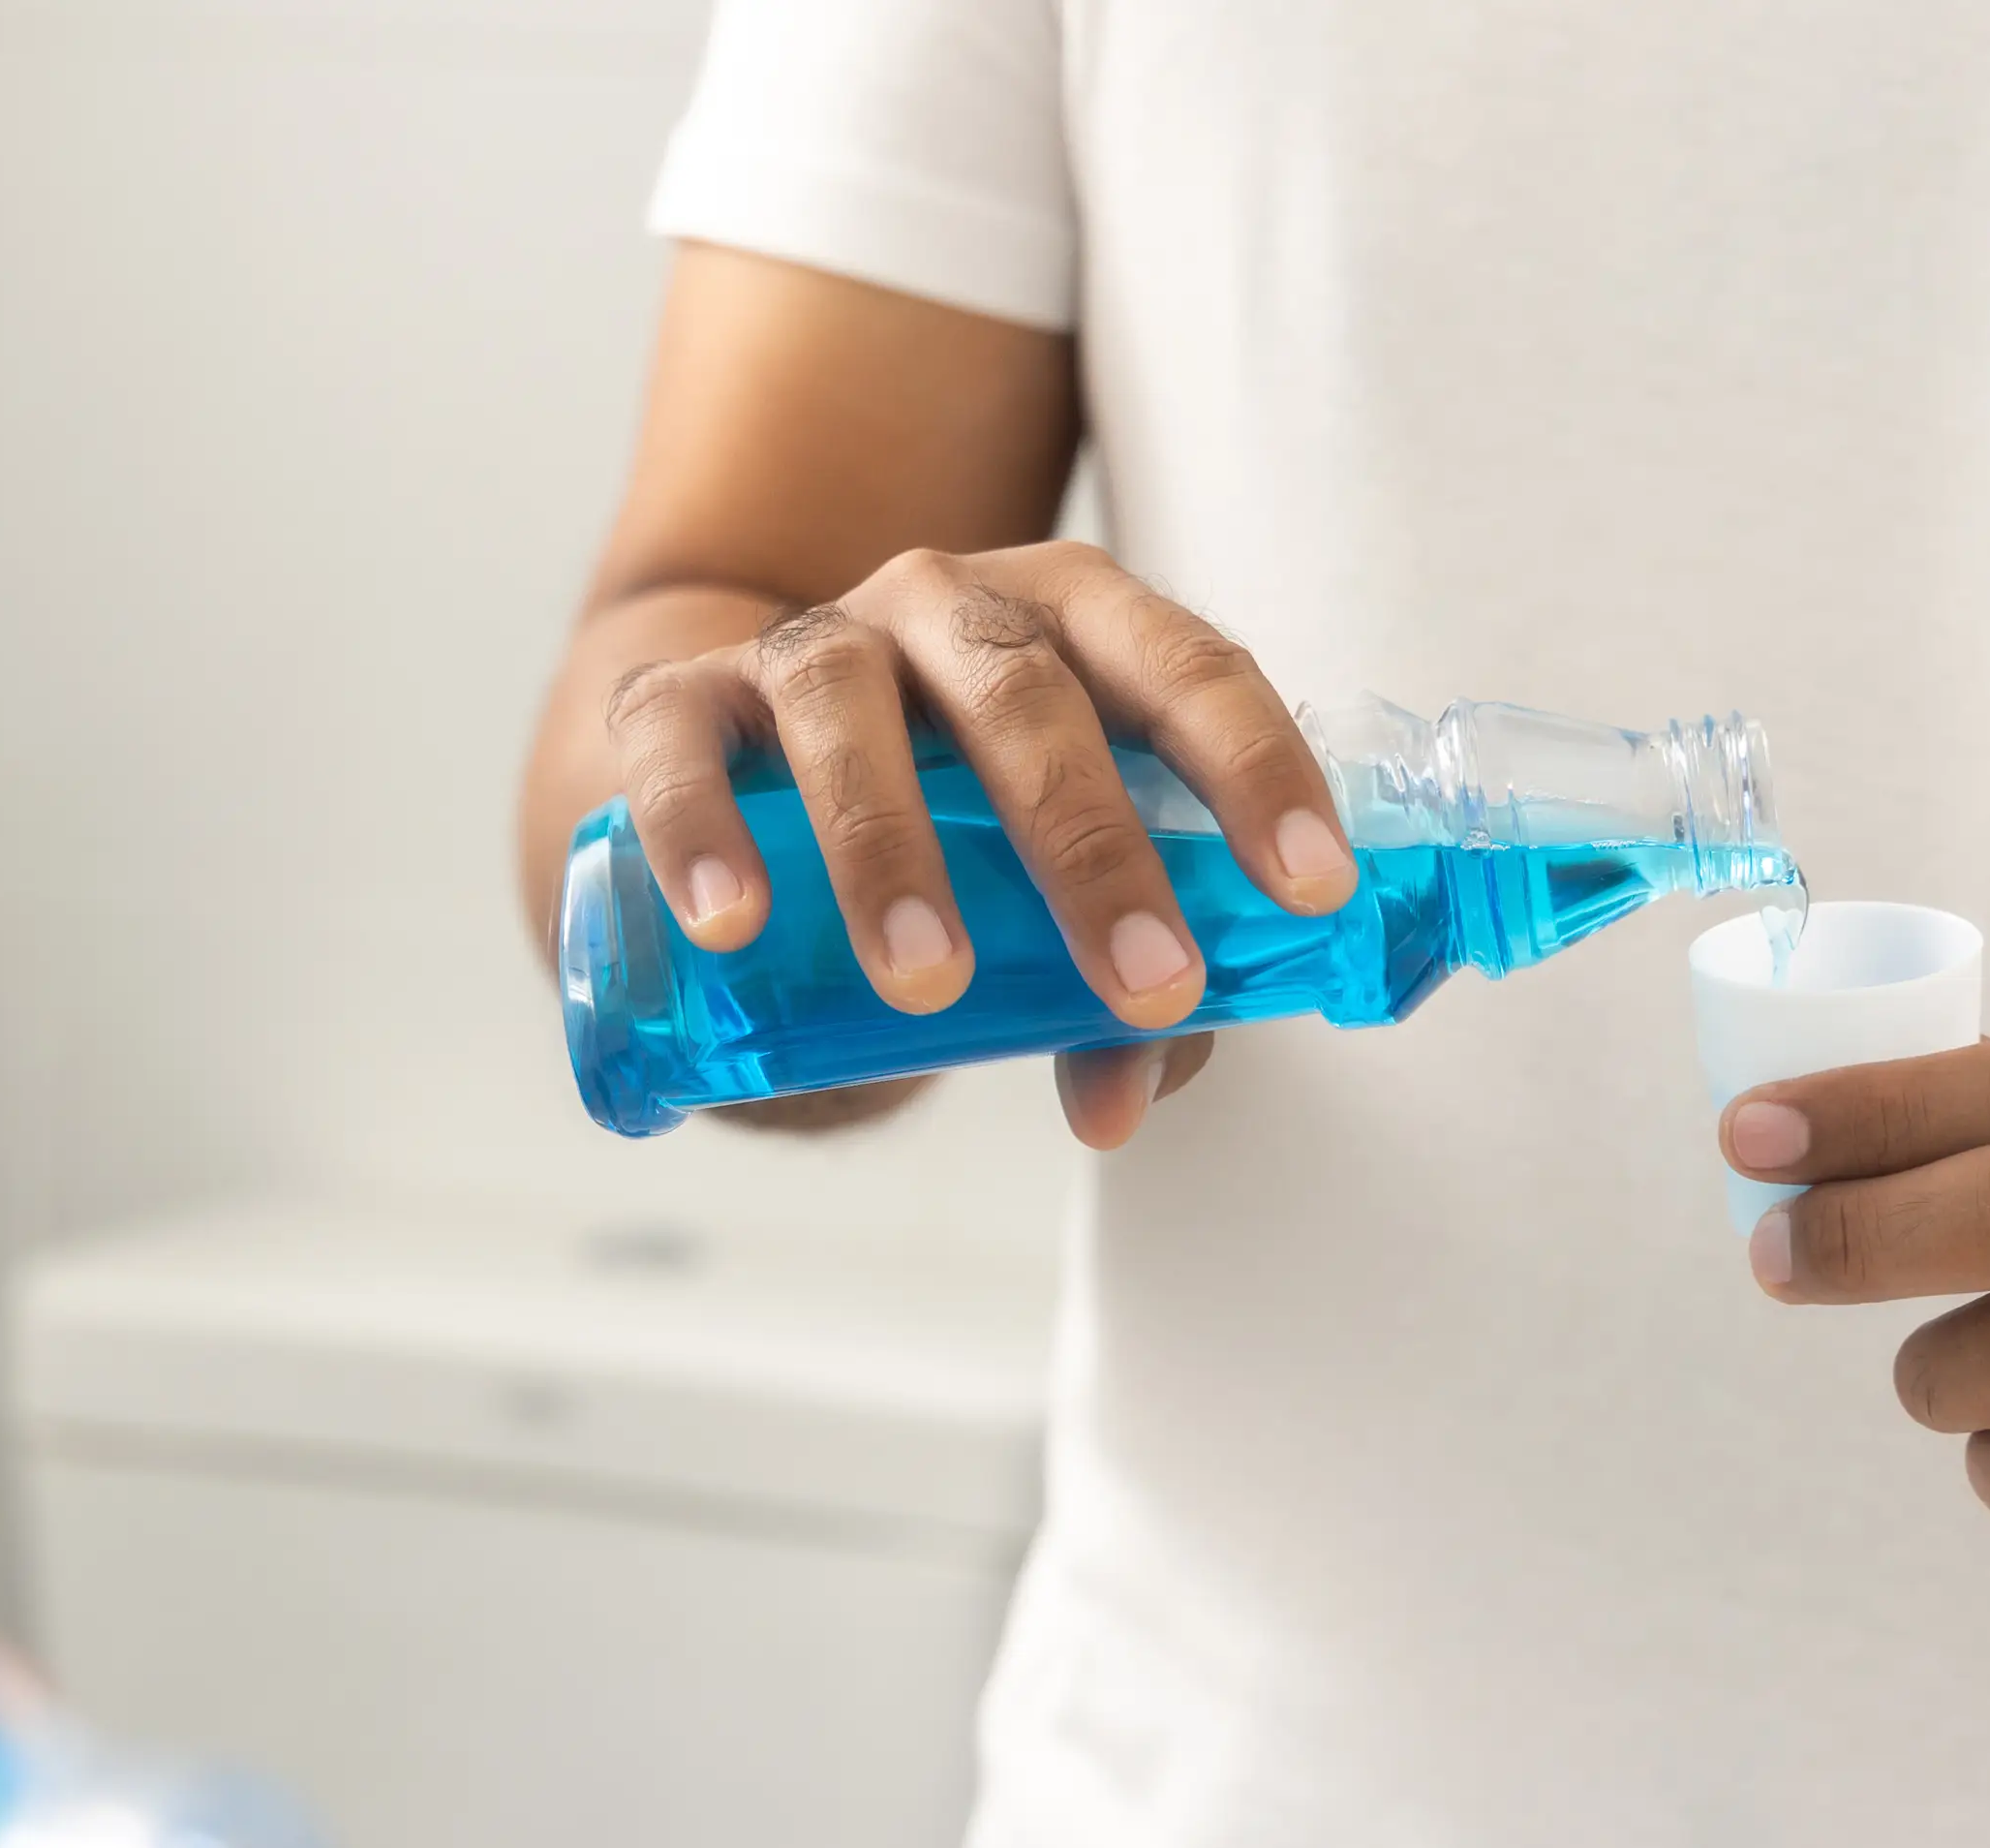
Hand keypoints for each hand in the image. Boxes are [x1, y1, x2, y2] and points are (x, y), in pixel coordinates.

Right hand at [604, 541, 1349, 1150]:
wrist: (752, 787)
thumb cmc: (949, 842)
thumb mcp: (1045, 908)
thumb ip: (1108, 1004)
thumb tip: (1119, 1102)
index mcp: (1071, 627)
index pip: (1186, 665)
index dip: (1256, 767)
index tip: (1310, 885)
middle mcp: (945, 604)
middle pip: (1028, 692)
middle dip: (1094, 844)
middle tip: (1147, 984)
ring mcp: (808, 642)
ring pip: (851, 708)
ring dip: (894, 848)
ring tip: (932, 985)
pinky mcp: (679, 699)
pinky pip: (682, 747)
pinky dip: (702, 828)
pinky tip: (728, 922)